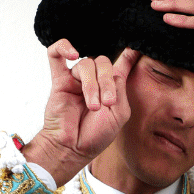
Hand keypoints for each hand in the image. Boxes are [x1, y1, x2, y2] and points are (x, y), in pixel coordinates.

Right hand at [25, 40, 135, 182]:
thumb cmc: (95, 135)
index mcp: (112, 88)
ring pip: (86, 64)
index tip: (138, 46)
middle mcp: (94, 81)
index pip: (121, 64)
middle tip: (107, 102)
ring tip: (92, 106)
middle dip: (107, 82)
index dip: (129, 54)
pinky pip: (55, 55)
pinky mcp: (59, 81)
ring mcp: (76, 79)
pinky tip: (72, 54)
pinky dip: (63, 48)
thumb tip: (115, 67)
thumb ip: (120, 88)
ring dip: (92, 85)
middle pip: (103, 62)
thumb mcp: (119, 113)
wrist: (73, 147)